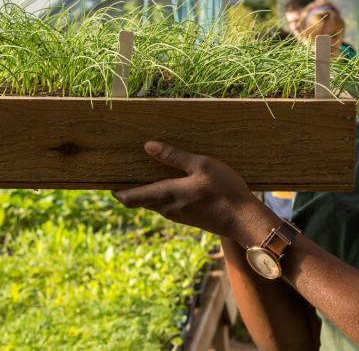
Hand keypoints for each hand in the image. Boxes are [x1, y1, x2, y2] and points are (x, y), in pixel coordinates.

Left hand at [112, 141, 274, 245]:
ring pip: (154, 202)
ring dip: (148, 189)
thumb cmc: (224, 190)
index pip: (128, 198)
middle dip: (130, 187)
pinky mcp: (189, 217)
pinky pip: (168, 204)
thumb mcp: (201, 165)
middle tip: (126, 168)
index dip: (115, 190)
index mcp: (165, 195)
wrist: (244, 220)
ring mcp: (178, 215)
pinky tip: (173, 180)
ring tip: (148, 170)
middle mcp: (167, 209)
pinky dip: (162, 193)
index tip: (106, 178)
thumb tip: (148, 146)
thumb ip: (174, 157)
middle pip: (139, 200)